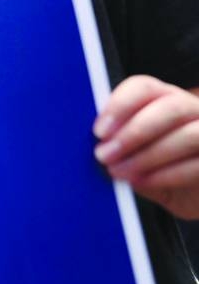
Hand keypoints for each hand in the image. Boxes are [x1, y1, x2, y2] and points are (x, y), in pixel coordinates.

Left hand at [94, 75, 198, 218]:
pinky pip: (198, 164)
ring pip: (188, 135)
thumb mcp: (132, 153)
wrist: (191, 195)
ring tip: (120, 173)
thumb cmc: (156, 169)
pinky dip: (167, 175)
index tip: (99, 131)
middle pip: (169, 107)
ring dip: (148, 156)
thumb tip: (95, 146)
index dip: (119, 105)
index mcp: (164, 98)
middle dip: (133, 132)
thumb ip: (117, 144)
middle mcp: (192, 109)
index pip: (144, 87)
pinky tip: (142, 182)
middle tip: (105, 155)